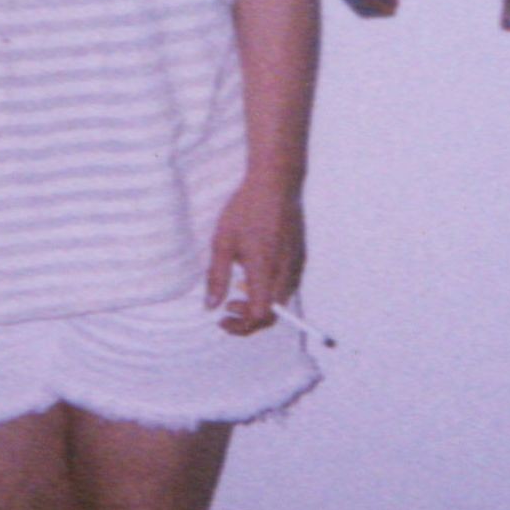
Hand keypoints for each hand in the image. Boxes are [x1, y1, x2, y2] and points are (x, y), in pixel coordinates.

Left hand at [205, 178, 304, 335]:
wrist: (276, 183)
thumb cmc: (246, 210)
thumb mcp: (222, 242)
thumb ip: (216, 277)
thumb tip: (210, 306)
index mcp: (265, 271)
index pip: (260, 316)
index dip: (241, 326)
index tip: (222, 319)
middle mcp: (285, 273)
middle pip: (272, 314)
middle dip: (248, 318)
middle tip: (227, 307)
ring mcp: (295, 265)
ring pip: (280, 300)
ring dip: (259, 302)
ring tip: (238, 283)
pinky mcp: (299, 257)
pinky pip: (285, 285)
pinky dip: (268, 289)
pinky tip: (252, 269)